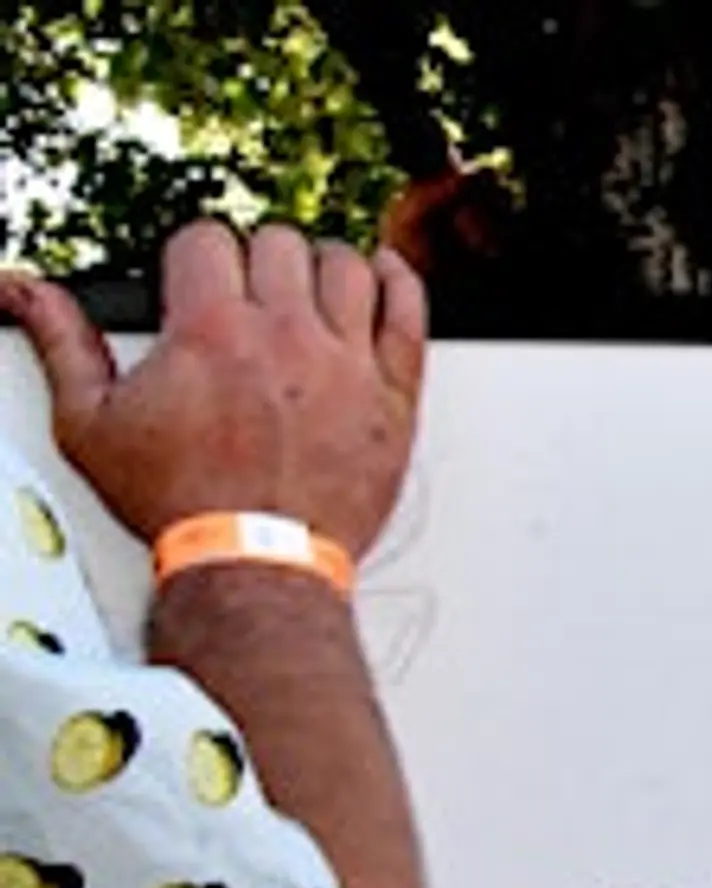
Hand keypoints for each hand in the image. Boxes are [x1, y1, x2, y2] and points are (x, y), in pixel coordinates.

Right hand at [0, 222, 426, 552]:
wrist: (254, 559)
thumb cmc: (181, 501)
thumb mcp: (91, 422)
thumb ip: (63, 345)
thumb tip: (31, 295)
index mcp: (211, 331)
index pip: (207, 239)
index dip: (195, 254)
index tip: (197, 277)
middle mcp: (285, 336)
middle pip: (278, 243)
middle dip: (254, 258)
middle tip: (247, 289)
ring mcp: (346, 363)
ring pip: (345, 266)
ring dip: (321, 264)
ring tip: (306, 285)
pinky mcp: (394, 395)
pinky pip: (409, 313)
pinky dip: (397, 283)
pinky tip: (382, 275)